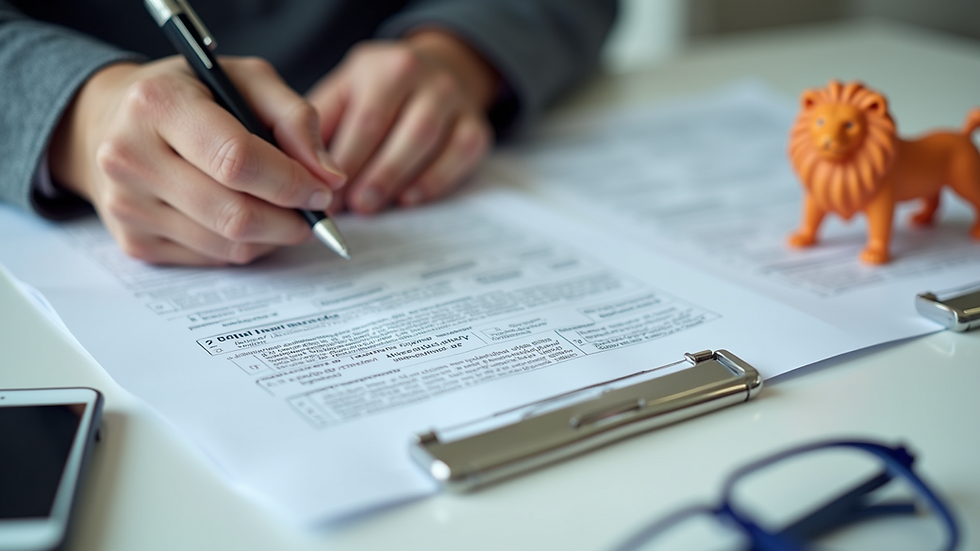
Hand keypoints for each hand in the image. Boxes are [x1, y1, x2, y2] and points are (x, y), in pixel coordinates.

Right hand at [49, 56, 345, 265]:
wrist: (112, 120)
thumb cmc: (193, 95)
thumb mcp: (247, 80)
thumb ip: (296, 118)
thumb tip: (329, 177)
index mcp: (157, 103)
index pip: (236, 160)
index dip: (290, 182)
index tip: (322, 191)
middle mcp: (130, 156)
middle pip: (233, 214)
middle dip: (290, 220)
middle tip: (313, 212)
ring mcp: (126, 206)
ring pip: (227, 246)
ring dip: (272, 238)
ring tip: (286, 215)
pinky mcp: (133, 242)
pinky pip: (210, 259)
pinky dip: (243, 247)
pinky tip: (249, 221)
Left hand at [307, 31, 498, 213]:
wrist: (442, 68)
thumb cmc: (381, 90)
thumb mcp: (346, 90)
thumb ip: (322, 125)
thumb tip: (300, 170)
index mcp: (388, 68)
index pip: (365, 119)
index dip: (342, 160)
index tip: (321, 191)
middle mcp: (428, 78)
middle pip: (398, 131)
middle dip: (370, 174)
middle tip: (348, 206)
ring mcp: (457, 101)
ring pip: (428, 142)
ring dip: (396, 179)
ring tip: (370, 206)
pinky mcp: (477, 127)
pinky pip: (460, 155)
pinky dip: (435, 181)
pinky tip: (409, 199)